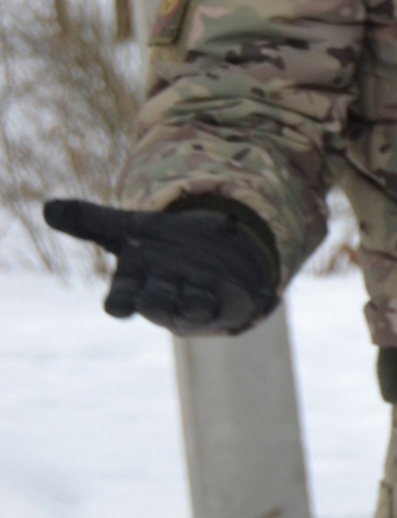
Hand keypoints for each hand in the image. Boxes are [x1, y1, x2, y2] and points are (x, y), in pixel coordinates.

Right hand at [43, 198, 279, 336]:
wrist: (216, 249)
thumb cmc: (166, 245)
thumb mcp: (131, 227)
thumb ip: (91, 221)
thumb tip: (47, 207)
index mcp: (135, 284)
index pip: (120, 302)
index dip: (119, 304)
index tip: (117, 307)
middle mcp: (162, 298)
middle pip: (154, 306)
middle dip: (155, 299)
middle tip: (156, 289)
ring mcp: (194, 303)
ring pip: (189, 311)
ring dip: (192, 304)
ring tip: (197, 295)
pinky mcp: (226, 304)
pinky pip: (226, 308)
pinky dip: (227, 299)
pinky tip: (229, 290)